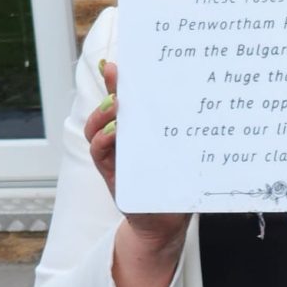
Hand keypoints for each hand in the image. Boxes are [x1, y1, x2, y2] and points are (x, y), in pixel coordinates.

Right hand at [84, 60, 189, 256]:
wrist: (166, 223)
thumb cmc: (174, 185)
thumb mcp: (178, 154)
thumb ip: (177, 132)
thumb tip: (191, 103)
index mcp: (135, 132)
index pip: (121, 100)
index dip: (115, 80)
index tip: (118, 64)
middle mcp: (120, 140)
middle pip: (106, 108)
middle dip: (109, 90)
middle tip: (117, 77)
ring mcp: (112, 155)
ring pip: (95, 127)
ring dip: (102, 114)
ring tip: (117, 105)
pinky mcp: (109, 173)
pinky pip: (98, 151)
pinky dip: (103, 139)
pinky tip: (115, 132)